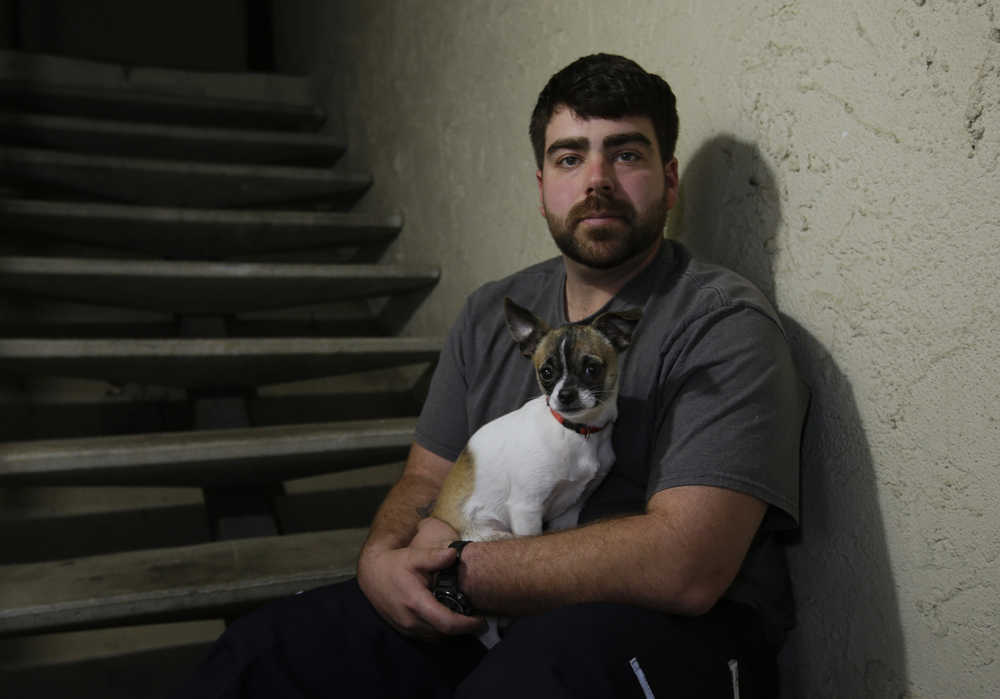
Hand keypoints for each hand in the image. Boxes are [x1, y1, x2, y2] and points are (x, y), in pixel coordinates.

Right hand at [357, 521, 483, 640]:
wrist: (372, 574)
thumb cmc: (395, 564)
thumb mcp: (414, 556)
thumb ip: (434, 556)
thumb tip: (454, 553)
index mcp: (416, 603)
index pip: (447, 623)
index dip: (467, 625)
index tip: (481, 620)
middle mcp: (411, 620)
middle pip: (445, 634)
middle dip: (463, 629)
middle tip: (478, 620)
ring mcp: (406, 628)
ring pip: (436, 637)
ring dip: (452, 631)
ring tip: (465, 619)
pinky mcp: (404, 630)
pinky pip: (428, 636)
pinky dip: (440, 631)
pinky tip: (448, 619)